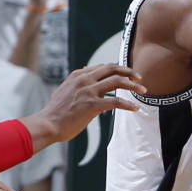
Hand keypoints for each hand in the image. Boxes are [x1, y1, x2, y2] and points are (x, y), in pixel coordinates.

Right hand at [30, 63, 147, 145]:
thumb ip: (76, 81)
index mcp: (78, 75)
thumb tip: (84, 71)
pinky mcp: (92, 105)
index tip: (128, 74)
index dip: (118, 69)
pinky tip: (136, 108)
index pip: (103, 66)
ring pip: (117, 82)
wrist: (48, 124)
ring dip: (133, 85)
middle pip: (112, 69)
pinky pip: (116, 101)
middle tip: (140, 77)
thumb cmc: (56, 112)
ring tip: (143, 90)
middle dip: (129, 71)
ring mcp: (88, 91)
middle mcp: (84, 80)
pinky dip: (128, 104)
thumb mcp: (65, 90)